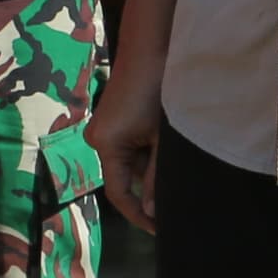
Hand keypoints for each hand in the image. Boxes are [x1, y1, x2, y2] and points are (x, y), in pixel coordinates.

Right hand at [96, 45, 166, 234]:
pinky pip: (129, 145)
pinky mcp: (113, 118)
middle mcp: (97, 139)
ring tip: (179, 161)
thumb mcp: (163, 140)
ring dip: (152, 166)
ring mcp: (104, 127)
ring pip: (129, 161)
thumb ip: (156, 177)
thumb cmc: (158, 91)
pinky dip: (148, 151)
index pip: (118, 194)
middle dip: (149, 187)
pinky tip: (169, 143)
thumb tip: (152, 210)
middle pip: (123, 177)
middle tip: (179, 197)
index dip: (138, 215)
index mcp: (106, 146)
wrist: (151, 47)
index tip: (160, 230)